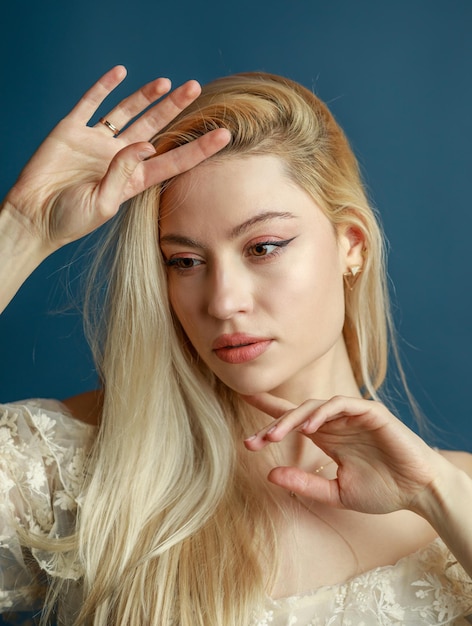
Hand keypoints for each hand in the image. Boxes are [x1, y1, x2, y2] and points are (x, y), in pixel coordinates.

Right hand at [4, 65, 229, 252]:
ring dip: (146, 96)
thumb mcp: (102, 203)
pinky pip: (90, 103)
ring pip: (127, 112)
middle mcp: (119, 158)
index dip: (199, 148)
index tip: (224, 135)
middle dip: (175, 109)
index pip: (173, 159)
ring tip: (167, 82)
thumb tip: (147, 144)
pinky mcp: (72, 130)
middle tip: (196, 88)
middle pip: (155, 128)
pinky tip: (120, 73)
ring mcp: (96, 142)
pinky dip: (103, 87)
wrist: (32, 216)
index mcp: (133, 180)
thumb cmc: (70, 220)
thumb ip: (124, 173)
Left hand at [243, 393, 441, 515]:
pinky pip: (341, 404)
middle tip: (253, 442)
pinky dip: (323, 412)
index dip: (268, 415)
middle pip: (296, 413)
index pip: (292, 420)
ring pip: (314, 405)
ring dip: (292, 418)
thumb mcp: (336, 493)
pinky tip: (309, 428)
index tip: (243, 416)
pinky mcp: (370, 412)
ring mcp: (352, 415)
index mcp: (327, 437)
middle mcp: (335, 423)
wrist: (419, 493)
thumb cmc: (382, 491)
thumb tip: (270, 475)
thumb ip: (305, 483)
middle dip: (272, 424)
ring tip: (273, 436)